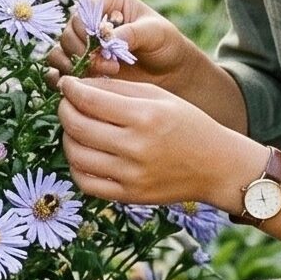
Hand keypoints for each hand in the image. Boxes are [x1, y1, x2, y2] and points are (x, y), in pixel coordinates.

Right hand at [44, 0, 199, 89]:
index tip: (109, 44)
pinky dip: (65, 80)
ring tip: (104, 77)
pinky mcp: (75, 63)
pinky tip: (86, 87)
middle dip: (87, 52)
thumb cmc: (164, 43)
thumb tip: (107, 38)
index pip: (85, 7)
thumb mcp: (156, 33)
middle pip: (69, 31)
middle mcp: (87, 16)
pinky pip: (55, 71)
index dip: (91, 27)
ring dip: (77, 67)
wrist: (167, 72)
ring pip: (59, 51)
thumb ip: (132, 32)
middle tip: (112, 66)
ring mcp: (78, 41)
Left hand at [55, 72, 258, 209]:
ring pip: (76, 155)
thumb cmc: (188, 125)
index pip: (89, 99)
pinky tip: (83, 152)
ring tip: (75, 127)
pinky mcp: (129, 196)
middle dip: (64, 110)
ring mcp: (131, 175)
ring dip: (66, 137)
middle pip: (77, 126)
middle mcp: (136, 147)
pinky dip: (76, 165)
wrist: (216, 166)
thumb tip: (78, 85)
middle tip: (67, 103)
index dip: (70, 88)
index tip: (66, 83)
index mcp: (145, 116)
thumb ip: (118, 88)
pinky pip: (85, 182)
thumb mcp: (160, 96)